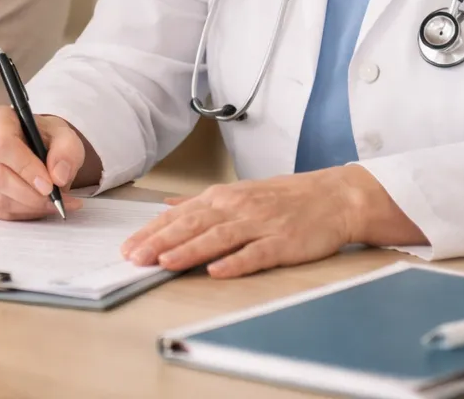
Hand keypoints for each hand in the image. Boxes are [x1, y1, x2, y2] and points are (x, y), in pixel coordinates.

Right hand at [0, 105, 89, 219]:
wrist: (32, 147)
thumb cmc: (44, 139)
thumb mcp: (64, 137)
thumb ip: (67, 152)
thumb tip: (58, 177)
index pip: (2, 144)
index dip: (25, 168)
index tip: (49, 186)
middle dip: (31, 195)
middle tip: (57, 201)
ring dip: (28, 208)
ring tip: (52, 205)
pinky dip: (18, 214)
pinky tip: (35, 208)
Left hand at [120, 165, 418, 277]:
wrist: (334, 196)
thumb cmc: (285, 197)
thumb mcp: (239, 192)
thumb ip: (201, 201)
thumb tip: (167, 204)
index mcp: (223, 197)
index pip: (179, 215)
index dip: (152, 231)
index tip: (128, 247)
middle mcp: (237, 207)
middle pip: (192, 225)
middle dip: (160, 242)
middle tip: (134, 257)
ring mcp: (260, 224)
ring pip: (217, 238)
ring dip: (189, 250)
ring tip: (164, 262)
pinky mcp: (283, 242)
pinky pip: (255, 253)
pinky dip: (235, 262)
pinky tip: (216, 271)